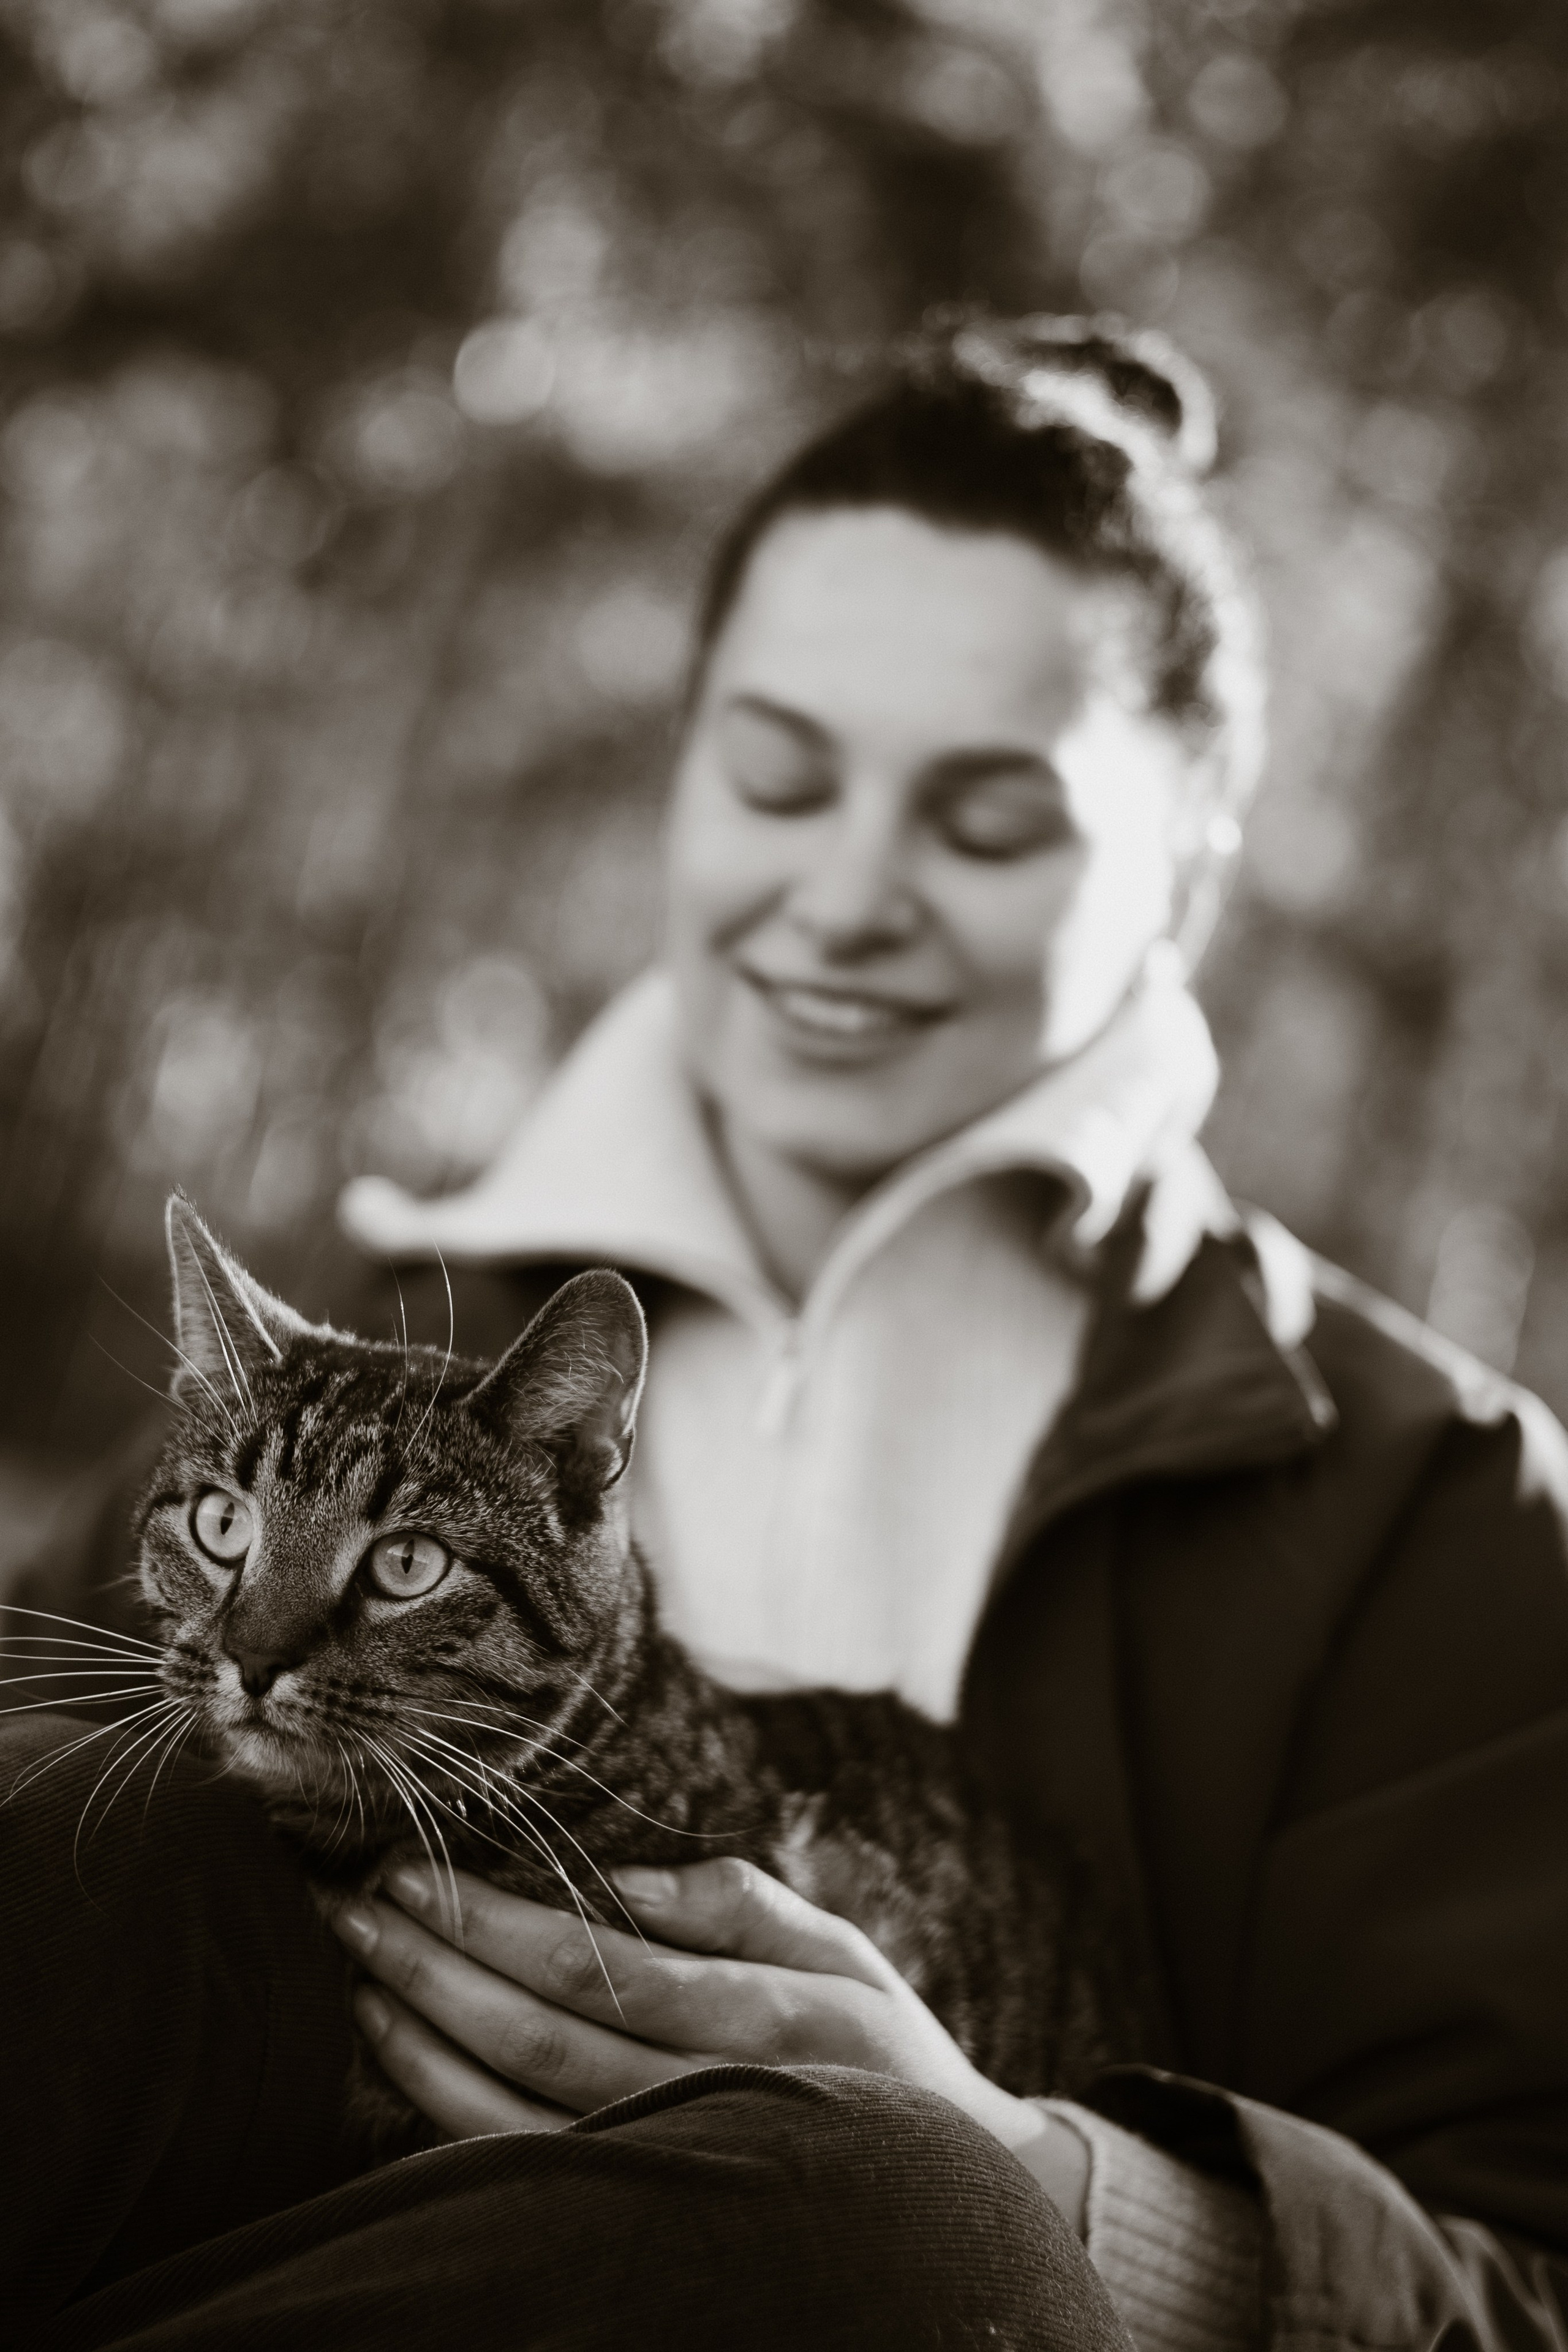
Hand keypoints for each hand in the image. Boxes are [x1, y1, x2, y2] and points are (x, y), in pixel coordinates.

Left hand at [331, 1858, 1088, 2227]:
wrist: (947, 2201)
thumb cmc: (882, 2051)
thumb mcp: (844, 1954)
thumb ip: (742, 1906)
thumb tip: (629, 1882)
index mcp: (764, 2017)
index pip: (595, 1964)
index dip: (493, 1919)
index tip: (414, 1867)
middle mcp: (712, 2101)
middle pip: (539, 2035)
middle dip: (433, 1966)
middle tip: (352, 1905)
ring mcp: (673, 2174)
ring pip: (516, 2117)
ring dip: (421, 2044)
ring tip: (360, 1975)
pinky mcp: (644, 2221)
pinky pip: (525, 2175)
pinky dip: (449, 2121)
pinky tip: (400, 2064)